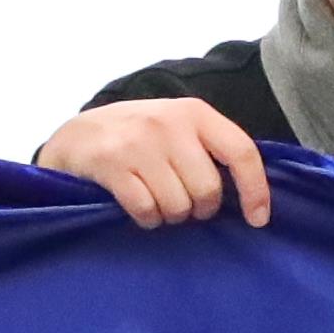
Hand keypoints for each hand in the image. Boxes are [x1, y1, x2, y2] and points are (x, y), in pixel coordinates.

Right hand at [37, 99, 271, 228]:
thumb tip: (250, 193)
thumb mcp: (176, 126)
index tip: (258, 220)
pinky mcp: (110, 164)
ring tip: (158, 203)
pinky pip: (146, 210)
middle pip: (208, 189)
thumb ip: (209, 148)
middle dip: (199, 209)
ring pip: (178, 205)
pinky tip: (141, 211)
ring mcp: (138, 143)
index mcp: (195, 113)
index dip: (255, 190)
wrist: (75, 135)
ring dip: (171, 216)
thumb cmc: (138, 136)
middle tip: (184, 205)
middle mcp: (169, 124)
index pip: (241, 152)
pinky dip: (148, 219)